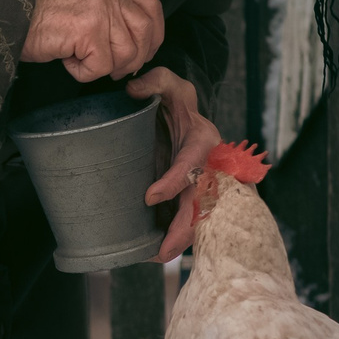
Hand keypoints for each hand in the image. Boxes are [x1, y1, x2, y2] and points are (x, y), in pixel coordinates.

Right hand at [22, 0, 165, 82]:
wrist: (12, 18)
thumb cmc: (44, 20)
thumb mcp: (87, 7)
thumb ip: (114, 18)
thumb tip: (138, 50)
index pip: (152, 9)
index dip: (154, 37)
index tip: (144, 54)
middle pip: (145, 33)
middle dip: (134, 59)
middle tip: (111, 69)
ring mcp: (100, 9)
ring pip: (126, 54)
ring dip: (103, 68)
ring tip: (79, 59)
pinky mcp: (88, 29)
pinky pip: (102, 67)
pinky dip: (84, 72)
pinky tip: (68, 60)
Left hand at [127, 66, 216, 262]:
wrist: (185, 114)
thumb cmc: (177, 101)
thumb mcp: (169, 84)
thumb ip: (154, 81)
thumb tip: (131, 90)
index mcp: (203, 142)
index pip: (192, 165)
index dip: (173, 182)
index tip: (149, 196)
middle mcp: (208, 168)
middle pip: (202, 203)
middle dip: (185, 228)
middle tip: (163, 251)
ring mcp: (201, 185)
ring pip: (198, 218)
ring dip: (181, 239)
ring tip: (156, 257)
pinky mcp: (191, 195)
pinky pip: (187, 219)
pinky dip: (174, 237)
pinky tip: (152, 253)